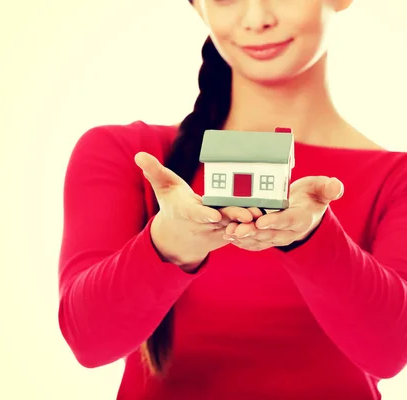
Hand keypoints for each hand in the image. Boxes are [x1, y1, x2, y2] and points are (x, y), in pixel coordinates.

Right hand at [134, 152, 253, 270]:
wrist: (180, 236)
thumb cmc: (173, 205)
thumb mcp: (163, 187)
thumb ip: (154, 171)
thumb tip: (139, 155)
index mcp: (186, 212)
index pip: (194, 214)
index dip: (203, 215)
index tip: (212, 215)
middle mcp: (203, 224)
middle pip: (220, 220)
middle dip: (233, 217)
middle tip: (247, 214)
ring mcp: (217, 231)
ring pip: (233, 227)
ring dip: (246, 224)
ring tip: (259, 214)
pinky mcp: (229, 233)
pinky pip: (242, 231)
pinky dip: (253, 227)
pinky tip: (267, 218)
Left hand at [222, 176, 343, 250]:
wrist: (306, 211)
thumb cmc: (312, 196)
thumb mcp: (321, 189)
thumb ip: (328, 188)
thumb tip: (336, 186)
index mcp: (302, 218)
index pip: (289, 221)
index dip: (276, 222)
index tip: (262, 221)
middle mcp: (289, 232)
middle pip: (271, 233)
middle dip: (254, 232)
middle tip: (238, 229)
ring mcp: (277, 237)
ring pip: (260, 240)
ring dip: (244, 238)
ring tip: (229, 232)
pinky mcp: (267, 239)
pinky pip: (254, 243)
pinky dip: (241, 241)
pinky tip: (228, 235)